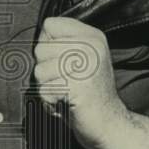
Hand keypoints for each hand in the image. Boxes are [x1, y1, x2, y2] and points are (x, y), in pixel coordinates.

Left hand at [33, 16, 131, 148]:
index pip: (50, 25)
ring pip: (40, 70)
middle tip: (66, 81)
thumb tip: (38, 36)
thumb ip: (62, 43)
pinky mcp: (77, 86)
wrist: (110, 123)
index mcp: (93, 36)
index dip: (47, 44)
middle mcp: (91, 46)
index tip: (61, 60)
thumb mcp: (83, 58)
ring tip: (67, 92)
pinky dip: (50, 101)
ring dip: (48, 87)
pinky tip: (67, 103)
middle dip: (46, 70)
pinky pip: (45, 90)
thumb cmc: (89, 93)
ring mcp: (85, 65)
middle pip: (40, 48)